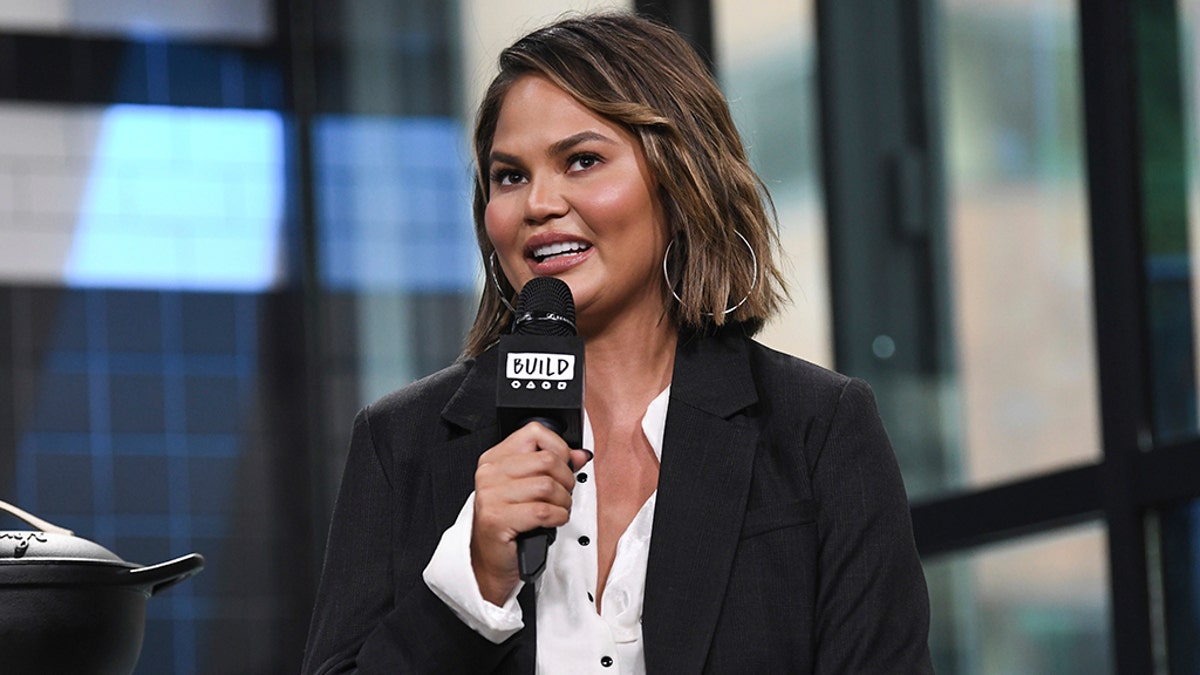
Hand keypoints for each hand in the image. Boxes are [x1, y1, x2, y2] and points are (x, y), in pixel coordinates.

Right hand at [471, 421, 592, 605]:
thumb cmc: (510, 525)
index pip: (534, 432)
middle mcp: (489, 473)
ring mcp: (491, 496)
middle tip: (563, 495)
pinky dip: (558, 517)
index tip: (563, 466)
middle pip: (547, 460)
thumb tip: (579, 455)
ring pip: (548, 485)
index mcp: (495, 459)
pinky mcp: (497, 519)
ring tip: (557, 510)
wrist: (490, 562)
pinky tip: (552, 522)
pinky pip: (543, 511)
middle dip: (566, 480)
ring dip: (563, 502)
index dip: (559, 448)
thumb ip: (553, 466)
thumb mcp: (528, 489)